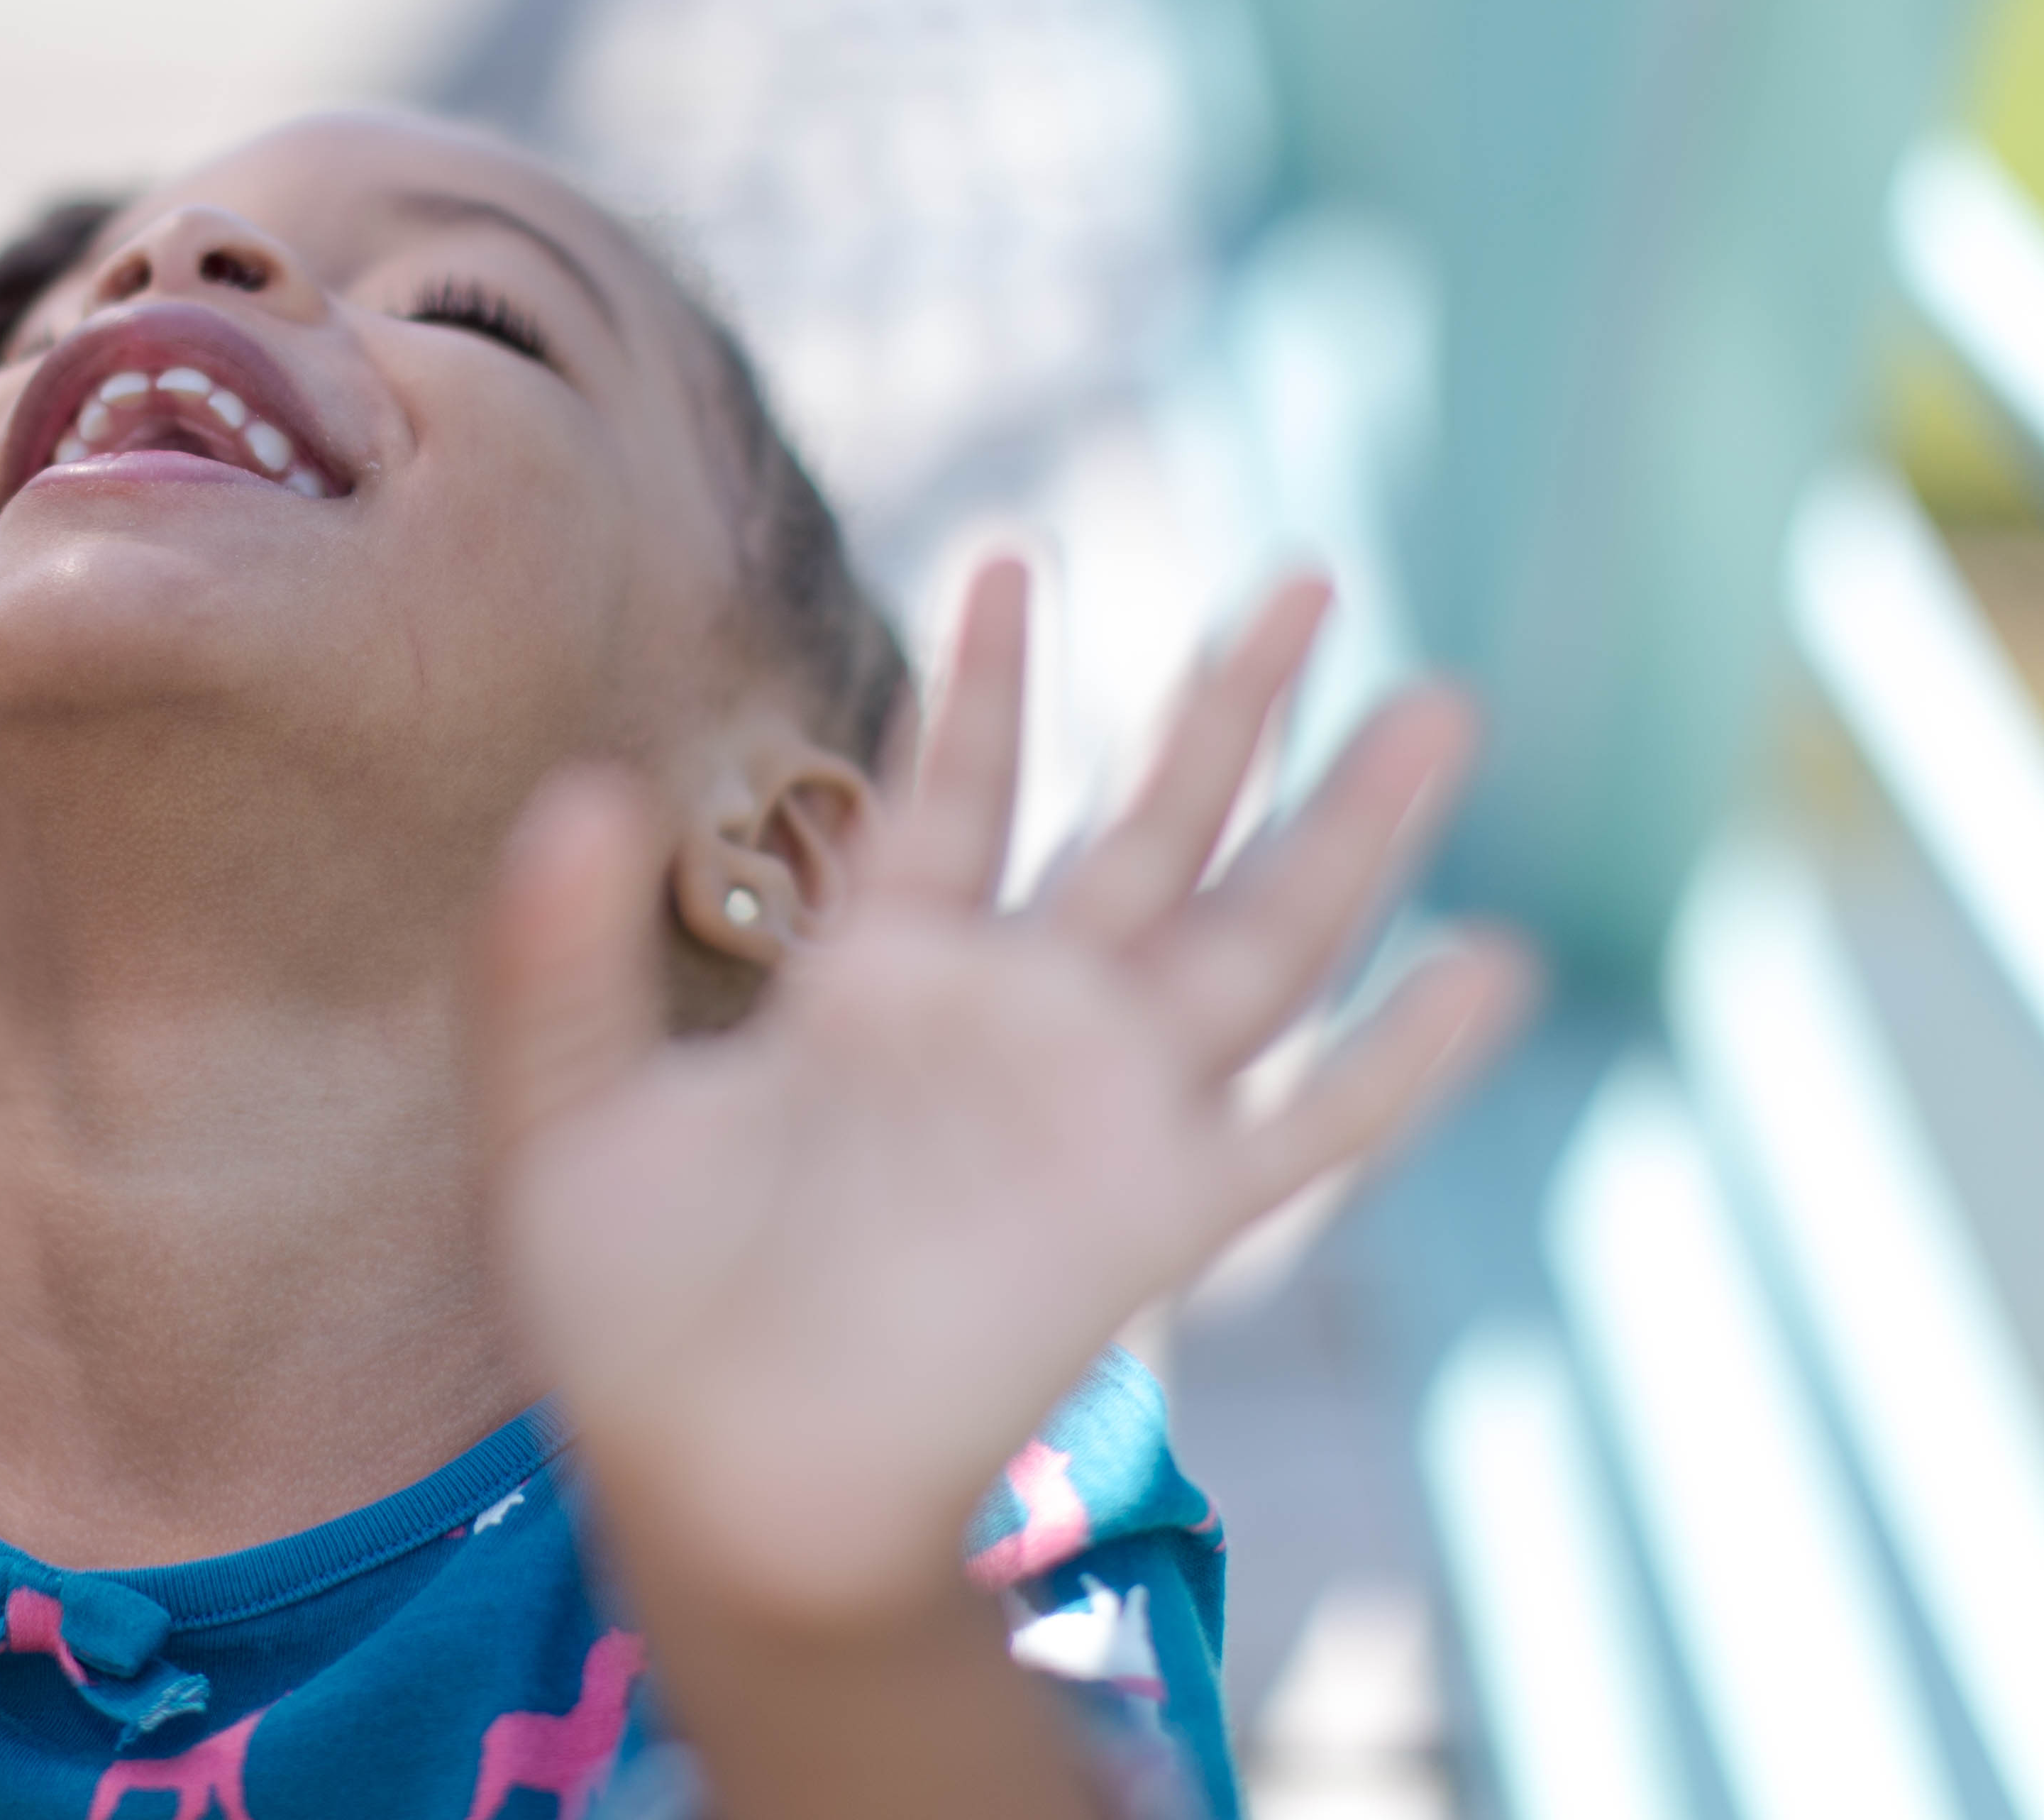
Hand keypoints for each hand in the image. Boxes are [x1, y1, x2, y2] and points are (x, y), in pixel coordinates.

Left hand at [476, 560, 1524, 1634]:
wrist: (706, 1484)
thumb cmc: (628, 1322)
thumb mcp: (562, 1108)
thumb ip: (555, 948)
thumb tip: (588, 782)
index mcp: (876, 981)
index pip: (956, 792)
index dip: (988, 681)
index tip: (1013, 558)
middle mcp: (1005, 1023)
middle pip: (1147, 829)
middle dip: (1228, 708)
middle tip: (1309, 576)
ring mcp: (1092, 1111)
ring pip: (1258, 932)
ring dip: (1354, 824)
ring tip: (1442, 702)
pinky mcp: (1150, 1215)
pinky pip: (1305, 1123)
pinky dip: (1402, 1055)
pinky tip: (1488, 965)